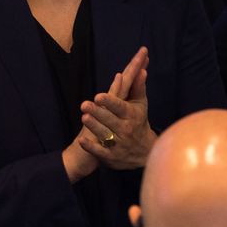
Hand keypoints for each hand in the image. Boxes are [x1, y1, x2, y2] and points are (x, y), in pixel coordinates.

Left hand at [78, 46, 155, 169]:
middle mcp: (125, 129)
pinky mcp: (111, 156)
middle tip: (85, 105)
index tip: (99, 96)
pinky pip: (99, 151)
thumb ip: (139, 87)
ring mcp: (118, 144)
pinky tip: (82, 140)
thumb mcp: (140, 105)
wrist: (144, 152)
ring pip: (104, 134)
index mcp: (131, 115)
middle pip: (109, 120)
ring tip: (84, 117)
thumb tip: (141, 70)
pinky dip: (90, 146)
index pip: (119, 107)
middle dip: (98, 112)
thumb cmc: (139, 122)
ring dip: (94, 126)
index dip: (110, 102)